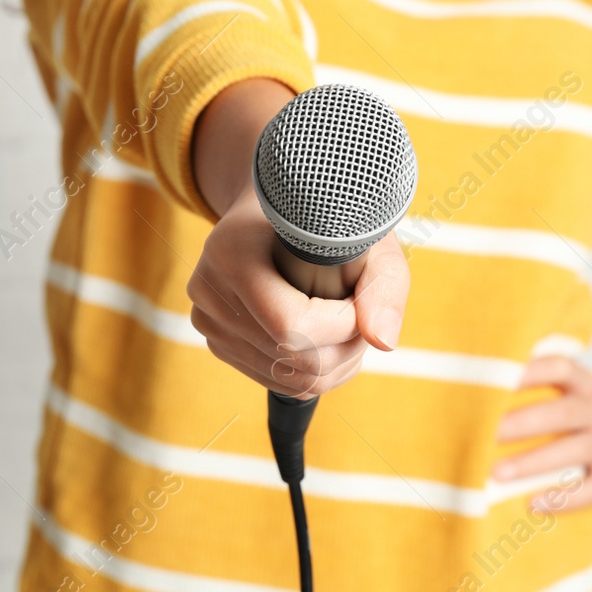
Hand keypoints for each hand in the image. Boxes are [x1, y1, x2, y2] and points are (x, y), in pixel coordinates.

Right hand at [186, 188, 409, 397]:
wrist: (271, 210)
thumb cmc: (321, 217)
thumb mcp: (362, 234)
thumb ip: (383, 283)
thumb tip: (382, 341)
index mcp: (231, 253)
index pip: (293, 325)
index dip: (344, 326)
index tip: (363, 300)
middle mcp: (210, 291)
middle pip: (293, 358)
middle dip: (346, 349)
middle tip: (364, 317)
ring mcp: (209, 321)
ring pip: (290, 379)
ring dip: (335, 365)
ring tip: (350, 330)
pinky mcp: (217, 342)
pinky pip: (277, 382)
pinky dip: (315, 374)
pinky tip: (329, 344)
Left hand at [494, 355, 591, 512]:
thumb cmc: (589, 419)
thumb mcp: (575, 395)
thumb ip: (539, 391)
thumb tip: (474, 395)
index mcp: (586, 385)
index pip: (561, 368)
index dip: (530, 370)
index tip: (496, 377)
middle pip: (563, 412)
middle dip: (521, 422)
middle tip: (483, 433)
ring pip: (574, 450)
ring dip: (533, 462)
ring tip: (497, 473)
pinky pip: (591, 489)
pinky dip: (561, 499)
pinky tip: (532, 504)